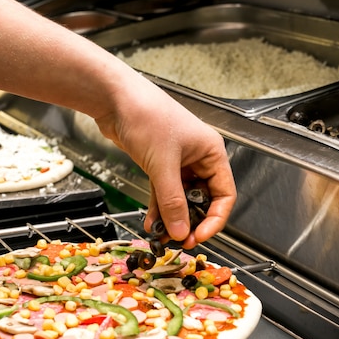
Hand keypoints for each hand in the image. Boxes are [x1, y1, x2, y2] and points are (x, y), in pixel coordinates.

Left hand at [95, 76, 236, 248]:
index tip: (199, 236)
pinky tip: (152, 223)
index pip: (224, 195)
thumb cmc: (146, 116)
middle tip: (180, 239)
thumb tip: (181, 231)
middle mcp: (198, 158)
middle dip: (191, 221)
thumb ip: (172, 201)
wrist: (115, 98)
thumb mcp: (163, 164)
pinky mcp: (160, 164)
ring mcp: (178, 162)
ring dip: (172, 218)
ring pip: (181, 199)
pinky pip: (164, 193)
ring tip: (163, 236)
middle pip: (203, 199)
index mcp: (211, 153)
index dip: (214, 219)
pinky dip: (159, 208)